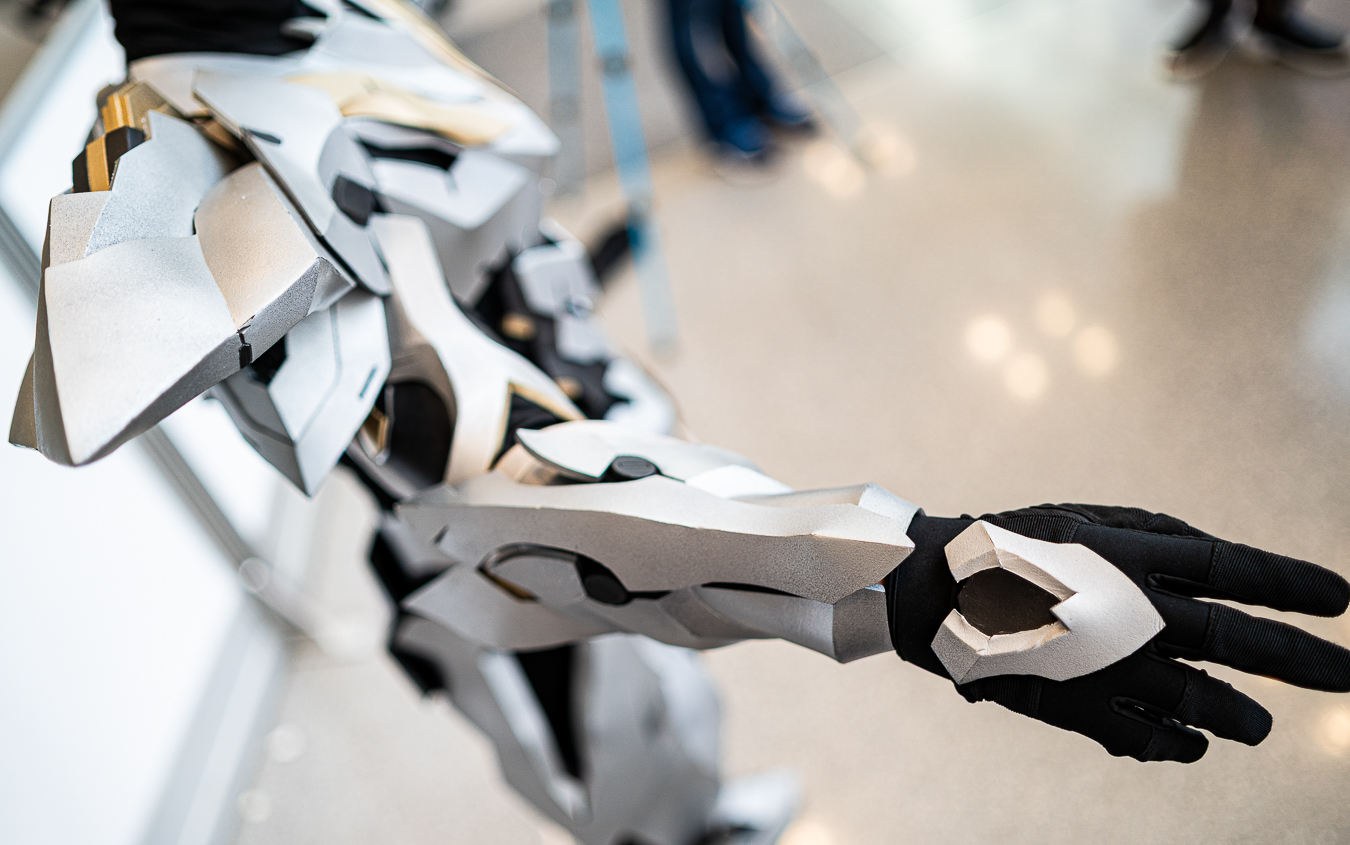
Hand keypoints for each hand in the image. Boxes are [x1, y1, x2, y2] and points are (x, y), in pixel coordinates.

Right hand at [886, 504, 1349, 761]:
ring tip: (1262, 729)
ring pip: (1197, 699)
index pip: (1233, 569)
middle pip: (1234, 639)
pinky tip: (1194, 747)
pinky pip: (1139, 735)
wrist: (928, 586)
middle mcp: (1124, 608)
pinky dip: (1174, 745)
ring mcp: (1099, 661)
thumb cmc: (1012, 541)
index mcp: (1128, 553)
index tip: (1342, 600)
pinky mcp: (1069, 702)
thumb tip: (1218, 565)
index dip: (1292, 584)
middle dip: (1302, 660)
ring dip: (1241, 717)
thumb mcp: (1087, 517)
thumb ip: (1154, 537)